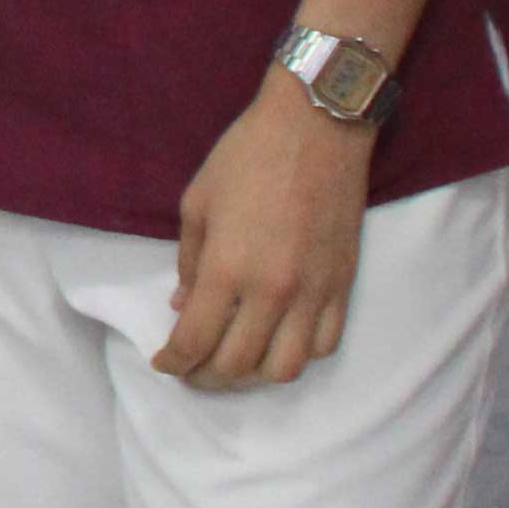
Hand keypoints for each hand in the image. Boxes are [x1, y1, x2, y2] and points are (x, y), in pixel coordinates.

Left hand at [162, 76, 378, 387]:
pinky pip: (325, 345)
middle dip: (207, 377)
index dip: (174, 361)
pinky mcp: (344, 287)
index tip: (164, 364)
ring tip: (233, 365)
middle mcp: (273, 292)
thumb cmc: (246, 157)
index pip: (196, 340)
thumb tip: (184, 308)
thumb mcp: (197, 203)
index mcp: (228, 269)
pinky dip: (298, 357)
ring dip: (254, 376)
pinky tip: (277, 344)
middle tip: (192, 371)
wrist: (317, 130)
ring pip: (286, 368)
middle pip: (238, 365)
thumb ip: (190, 263)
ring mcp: (314, 293)